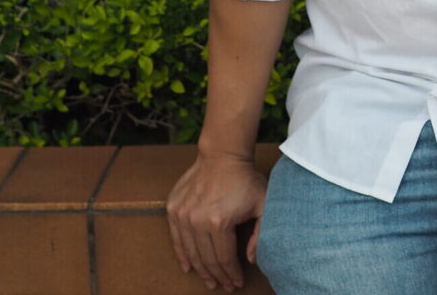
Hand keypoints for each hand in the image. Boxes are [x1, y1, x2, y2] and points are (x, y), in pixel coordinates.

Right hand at [166, 152, 267, 291]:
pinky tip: (189, 266)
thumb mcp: (263, 204)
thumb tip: (250, 259)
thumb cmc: (245, 178)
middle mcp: (197, 222)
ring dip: (200, 270)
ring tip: (209, 280)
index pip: (224, 259)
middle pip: (207, 259)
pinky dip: (182, 255)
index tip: (236, 283)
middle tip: (223, 285)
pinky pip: (176, 239)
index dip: (231, 274)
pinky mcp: (173, 209)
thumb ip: (260, 234)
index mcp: (219, 222)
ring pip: (190, 253)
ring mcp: (182, 215)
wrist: (223, 154)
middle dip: (217, 276)